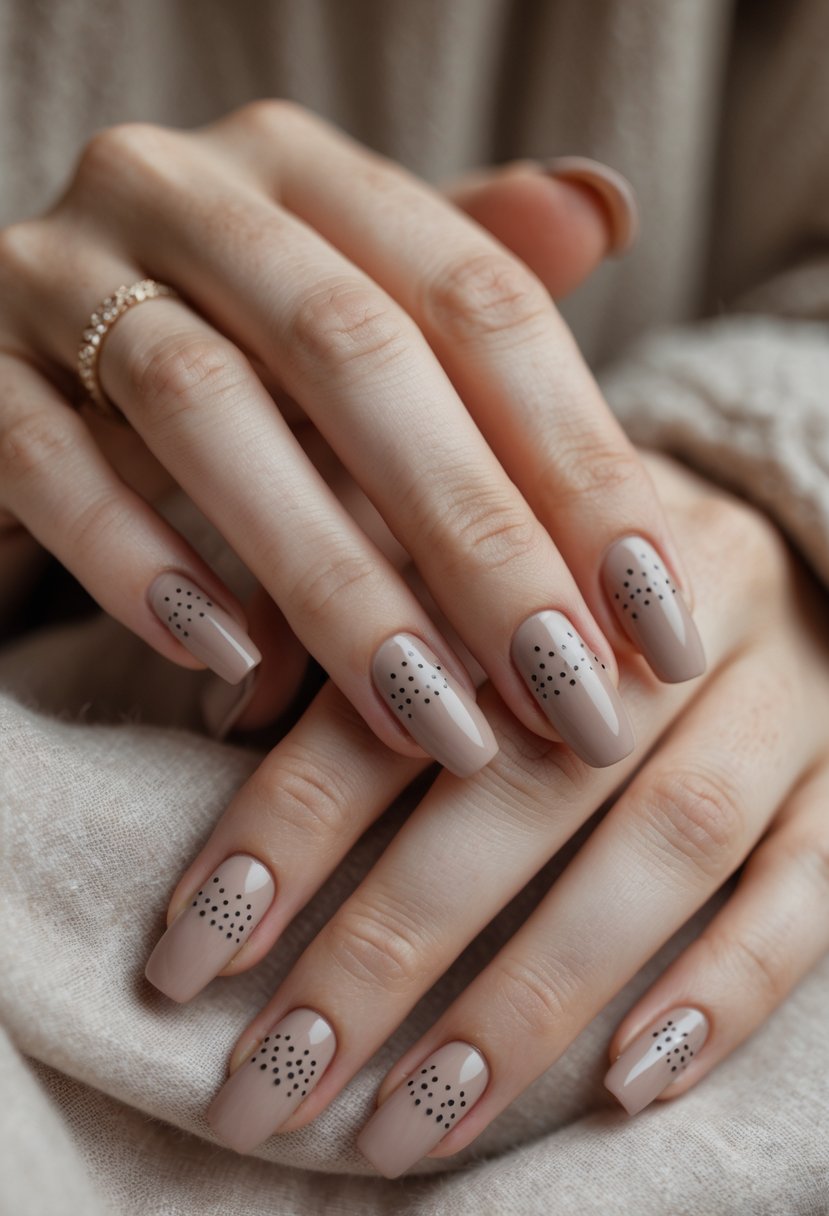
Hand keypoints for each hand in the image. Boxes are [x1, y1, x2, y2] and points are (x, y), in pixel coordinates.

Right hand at [0, 100, 702, 777]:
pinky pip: (49, 462)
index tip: (657, 622)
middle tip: (567, 696)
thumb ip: (463, 276)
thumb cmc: (224, 342)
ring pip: (206, 407)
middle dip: (478, 540)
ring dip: (332, 579)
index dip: (581, 464)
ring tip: (432, 717)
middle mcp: (184, 189)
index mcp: (305, 171)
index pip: (478, 302)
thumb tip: (605, 210)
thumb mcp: (349, 307)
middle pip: (357, 353)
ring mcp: (56, 269)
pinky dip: (142, 563)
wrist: (12, 348)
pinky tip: (228, 663)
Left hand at [143, 451, 828, 1172]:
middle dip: (385, 948)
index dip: (293, 821)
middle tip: (272, 1080)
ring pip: (667, 849)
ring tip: (412, 1124)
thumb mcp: (454, 553)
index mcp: (544, 547)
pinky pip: (811, 884)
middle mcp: (665, 623)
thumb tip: (234, 712)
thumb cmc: (560, 565)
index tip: (197, 950)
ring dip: (534, 998)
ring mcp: (776, 698)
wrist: (744, 540)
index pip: (399, 689)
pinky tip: (627, 1085)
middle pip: (522, 787)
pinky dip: (730, 988)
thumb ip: (349, 610)